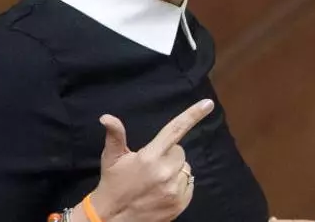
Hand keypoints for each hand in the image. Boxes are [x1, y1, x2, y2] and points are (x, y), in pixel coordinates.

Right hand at [87, 99, 214, 221]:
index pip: (175, 130)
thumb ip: (115, 135)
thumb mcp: (111, 158)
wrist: (111, 218)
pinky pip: (189, 184)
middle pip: (180, 152)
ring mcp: (174, 189)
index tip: (208, 103)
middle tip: (152, 166)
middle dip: (169, 155)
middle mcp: (165, 172)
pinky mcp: (180, 203)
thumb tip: (106, 117)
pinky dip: (179, 185)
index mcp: (150, 157)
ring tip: (156, 180)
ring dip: (174, 171)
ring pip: (185, 168)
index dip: (193, 115)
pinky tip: (163, 190)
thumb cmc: (113, 183)